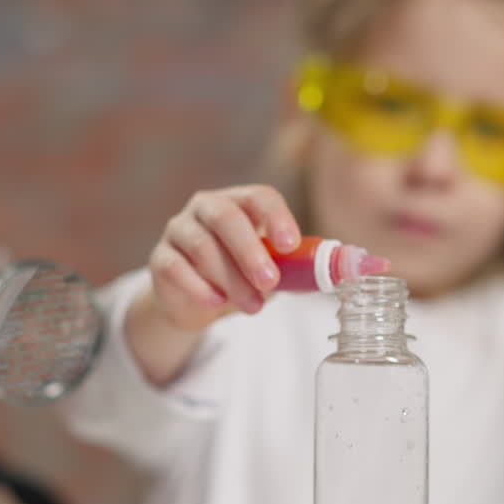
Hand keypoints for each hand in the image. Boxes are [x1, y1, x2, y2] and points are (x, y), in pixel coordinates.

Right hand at [146, 184, 300, 330]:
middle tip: (270, 282)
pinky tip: (217, 303)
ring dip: (231, 279)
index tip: (290, 245)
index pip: (258, 197)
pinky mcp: (160, 258)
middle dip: (250, 251)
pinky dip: (199, 287)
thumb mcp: (272, 270)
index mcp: (239, 202)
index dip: (276, 217)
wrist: (196, 301)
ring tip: (253, 306)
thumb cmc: (241, 276)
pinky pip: (175, 268)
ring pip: (202, 246)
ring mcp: (178, 230)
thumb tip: (342, 271)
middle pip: (227, 218)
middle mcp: (206, 208)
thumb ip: (300, 268)